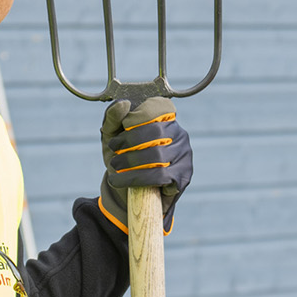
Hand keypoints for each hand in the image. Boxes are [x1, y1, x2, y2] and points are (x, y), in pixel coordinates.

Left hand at [98, 96, 192, 234]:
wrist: (129, 192)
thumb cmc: (123, 158)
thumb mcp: (112, 136)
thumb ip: (113, 118)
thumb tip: (124, 104)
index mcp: (166, 119)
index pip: (159, 107)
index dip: (137, 117)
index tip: (121, 132)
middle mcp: (180, 134)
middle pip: (156, 132)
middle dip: (129, 143)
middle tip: (114, 153)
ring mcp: (184, 155)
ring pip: (157, 155)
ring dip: (129, 162)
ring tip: (115, 167)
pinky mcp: (183, 177)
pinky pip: (160, 176)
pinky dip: (135, 179)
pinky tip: (120, 180)